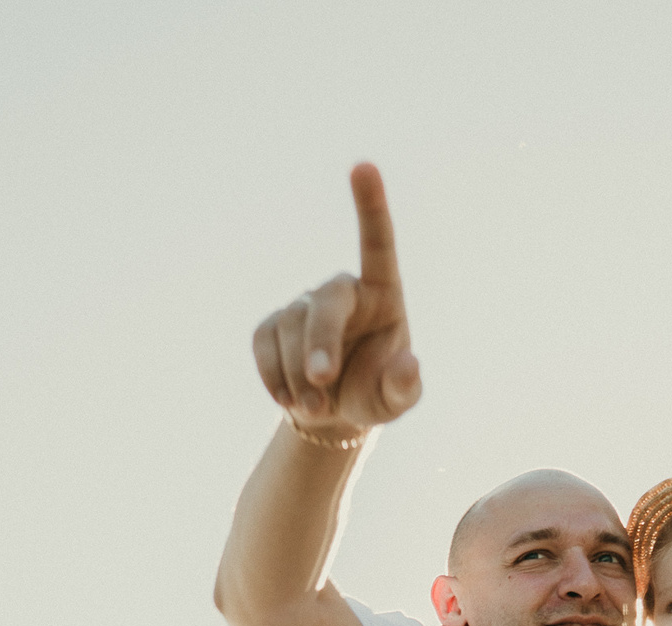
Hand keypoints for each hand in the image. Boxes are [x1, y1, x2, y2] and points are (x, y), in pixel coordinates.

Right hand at [252, 163, 421, 439]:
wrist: (334, 412)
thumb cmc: (375, 393)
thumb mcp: (397, 398)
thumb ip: (406, 383)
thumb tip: (409, 363)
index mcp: (382, 294)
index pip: (377, 243)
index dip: (370, 206)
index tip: (363, 166)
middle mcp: (341, 291)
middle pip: (325, 304)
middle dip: (321, 345)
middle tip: (322, 385)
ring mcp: (303, 306)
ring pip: (290, 331)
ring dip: (299, 377)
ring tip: (316, 408)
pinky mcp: (271, 326)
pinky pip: (263, 344)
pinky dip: (273, 376)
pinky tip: (287, 400)